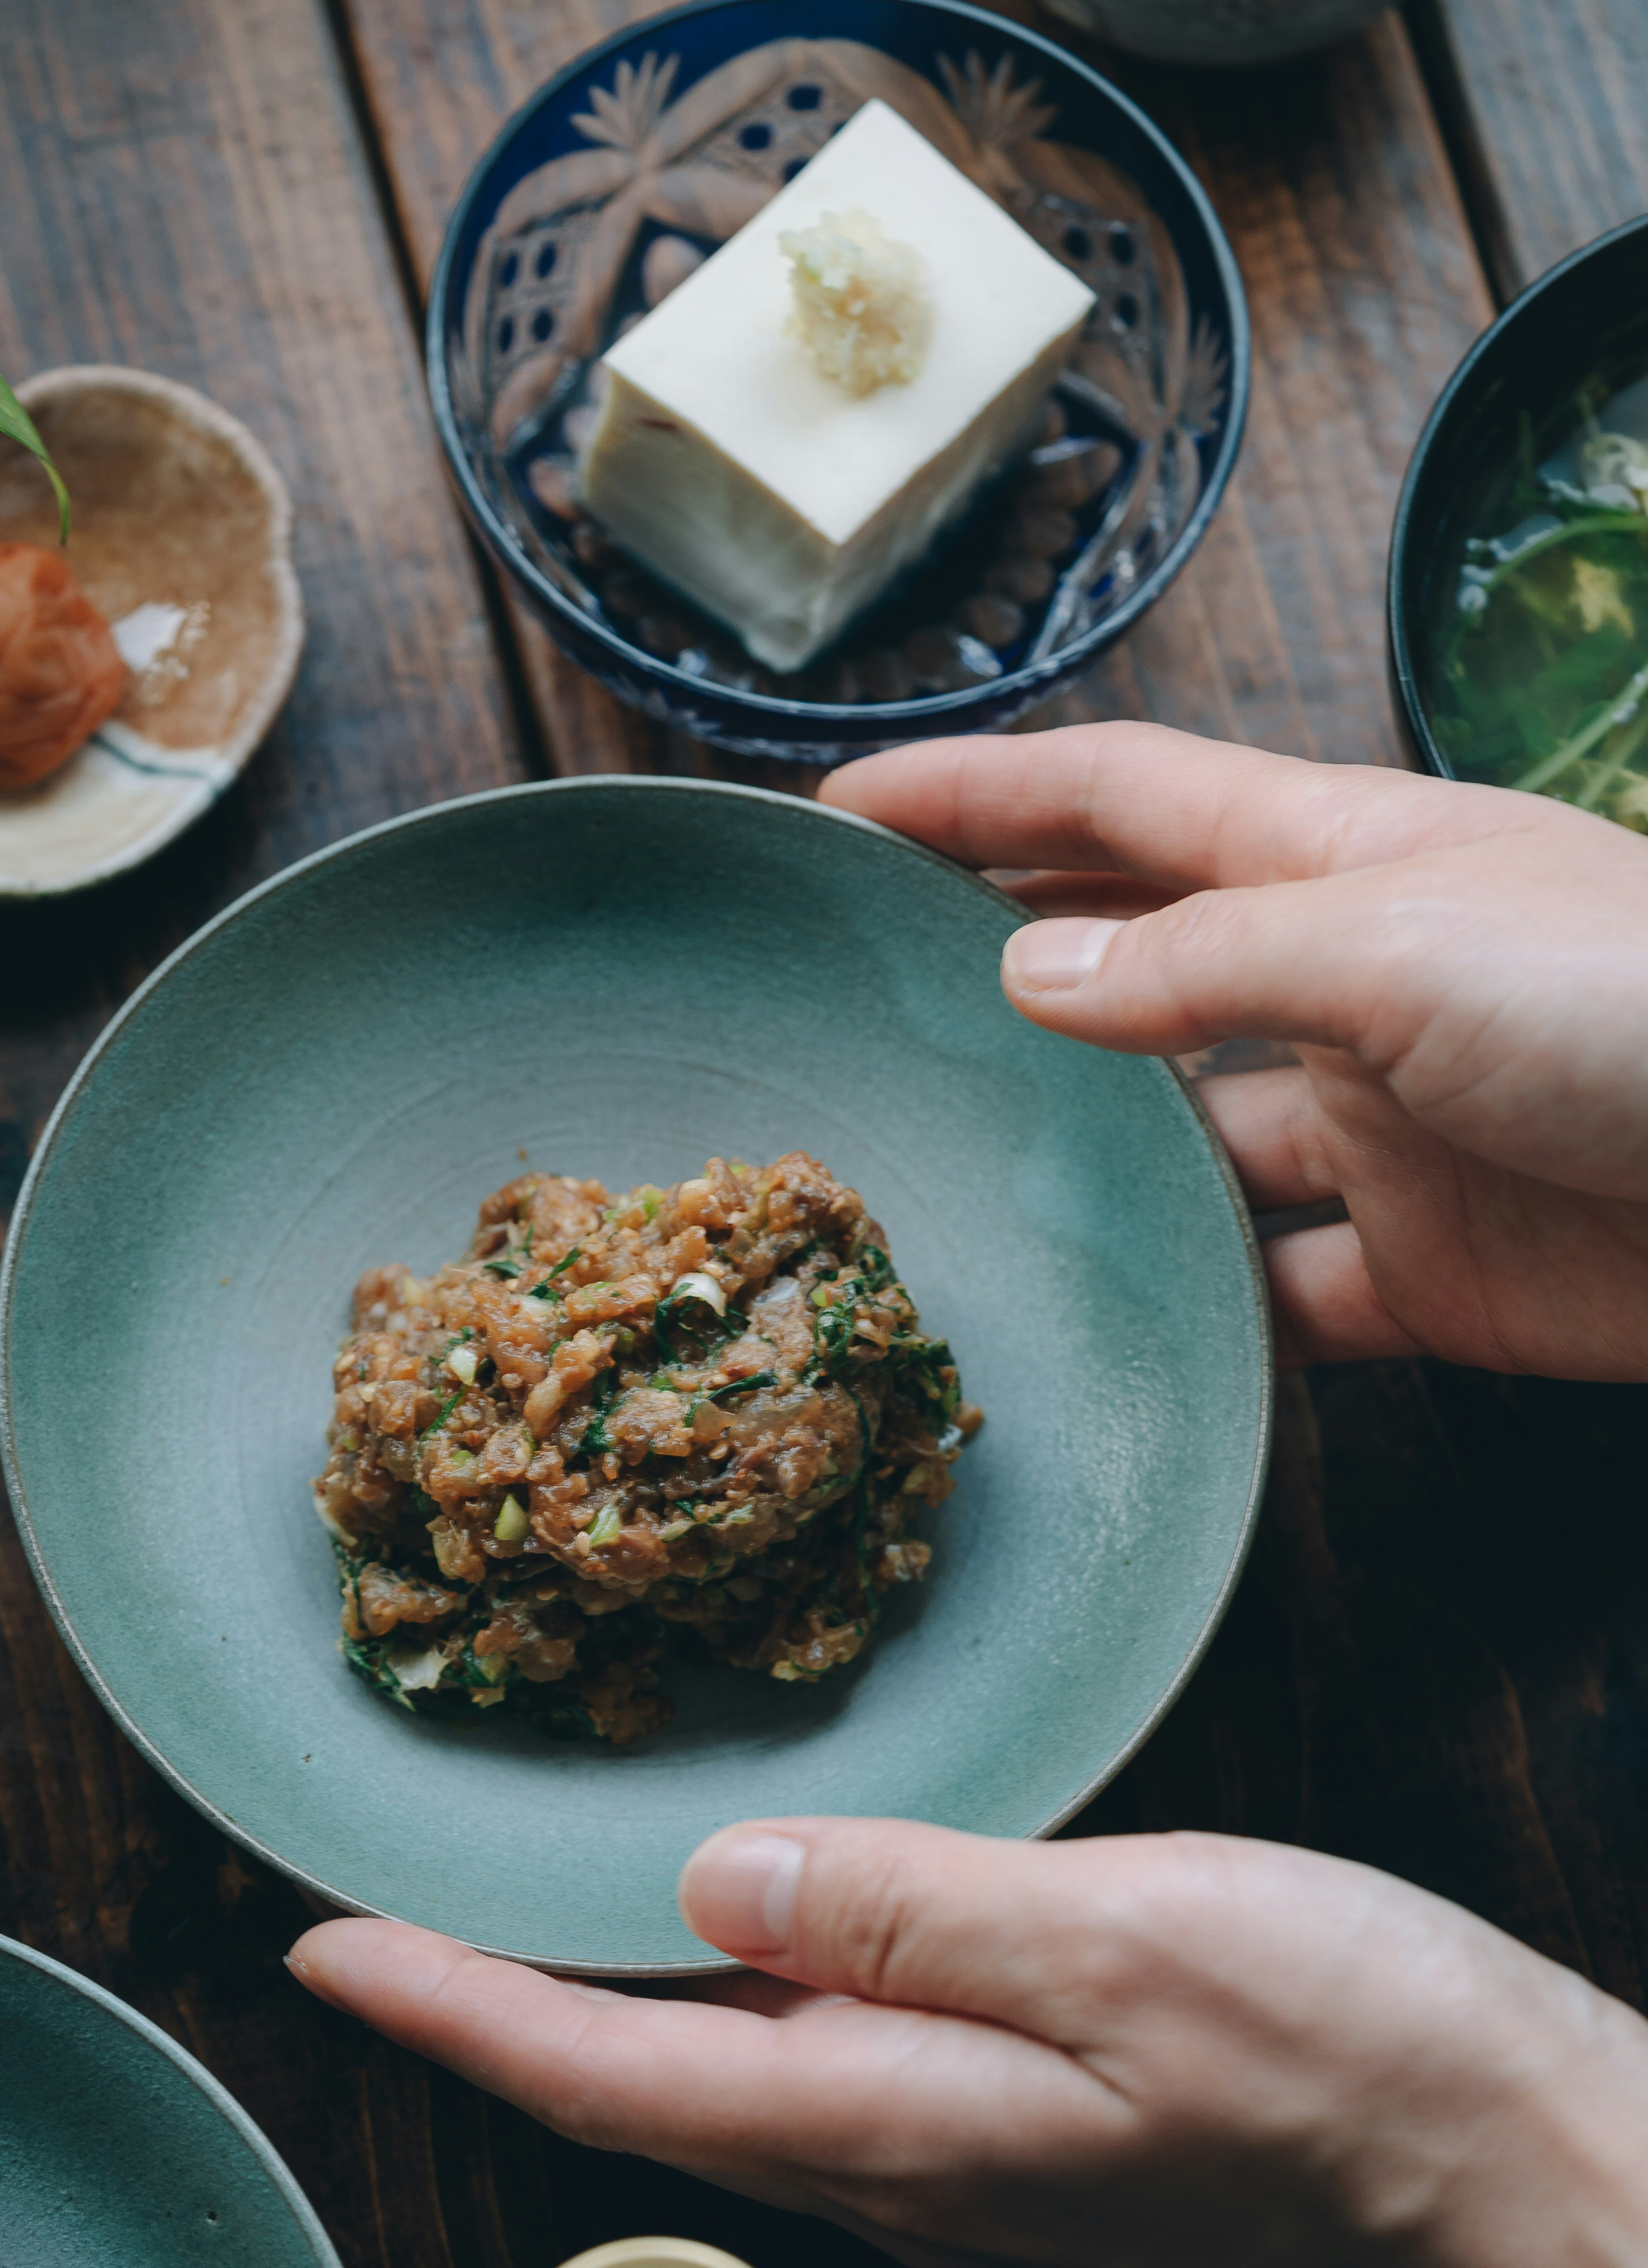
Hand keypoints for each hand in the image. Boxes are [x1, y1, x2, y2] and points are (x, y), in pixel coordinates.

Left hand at [289, 1819, 1647, 2267]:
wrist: (1531, 2179)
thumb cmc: (1359, 2060)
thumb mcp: (1126, 1943)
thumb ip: (907, 1911)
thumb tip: (711, 1884)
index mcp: (901, 2125)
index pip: (606, 2073)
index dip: (448, 2006)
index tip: (320, 1947)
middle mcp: (909, 2170)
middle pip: (646, 2088)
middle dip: (499, 2005)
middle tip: (396, 1909)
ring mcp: (979, 2171)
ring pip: (740, 2078)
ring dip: (617, 1999)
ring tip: (537, 1903)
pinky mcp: (1045, 2140)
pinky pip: (841, 2065)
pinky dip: (752, 1992)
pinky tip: (763, 1929)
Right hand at [821, 724, 1647, 1377]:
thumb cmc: (1636, 1007)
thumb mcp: (1396, 943)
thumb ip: (1201, 963)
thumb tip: (1027, 980)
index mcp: (1341, 858)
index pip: (1119, 802)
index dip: (981, 794)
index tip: (844, 809)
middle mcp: (1345, 987)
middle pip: (1135, 964)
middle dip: (1002, 970)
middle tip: (860, 1005)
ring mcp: (1379, 1135)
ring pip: (1185, 1146)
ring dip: (1085, 1165)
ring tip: (948, 1188)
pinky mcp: (1419, 1274)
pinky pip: (1274, 1297)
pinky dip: (1200, 1314)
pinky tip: (1110, 1326)